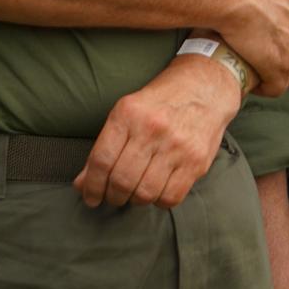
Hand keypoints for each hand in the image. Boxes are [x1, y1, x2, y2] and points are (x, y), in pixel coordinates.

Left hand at [74, 56, 243, 209]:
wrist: (205, 86)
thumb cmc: (160, 101)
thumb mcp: (127, 111)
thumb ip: (104, 147)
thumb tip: (82, 184)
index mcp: (129, 114)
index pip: (102, 160)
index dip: (92, 185)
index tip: (90, 196)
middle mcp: (152, 129)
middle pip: (122, 180)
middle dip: (113, 196)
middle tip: (114, 196)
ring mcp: (177, 146)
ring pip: (145, 193)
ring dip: (135, 200)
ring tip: (135, 192)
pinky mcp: (196, 161)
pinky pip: (171, 197)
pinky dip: (158, 201)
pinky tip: (157, 190)